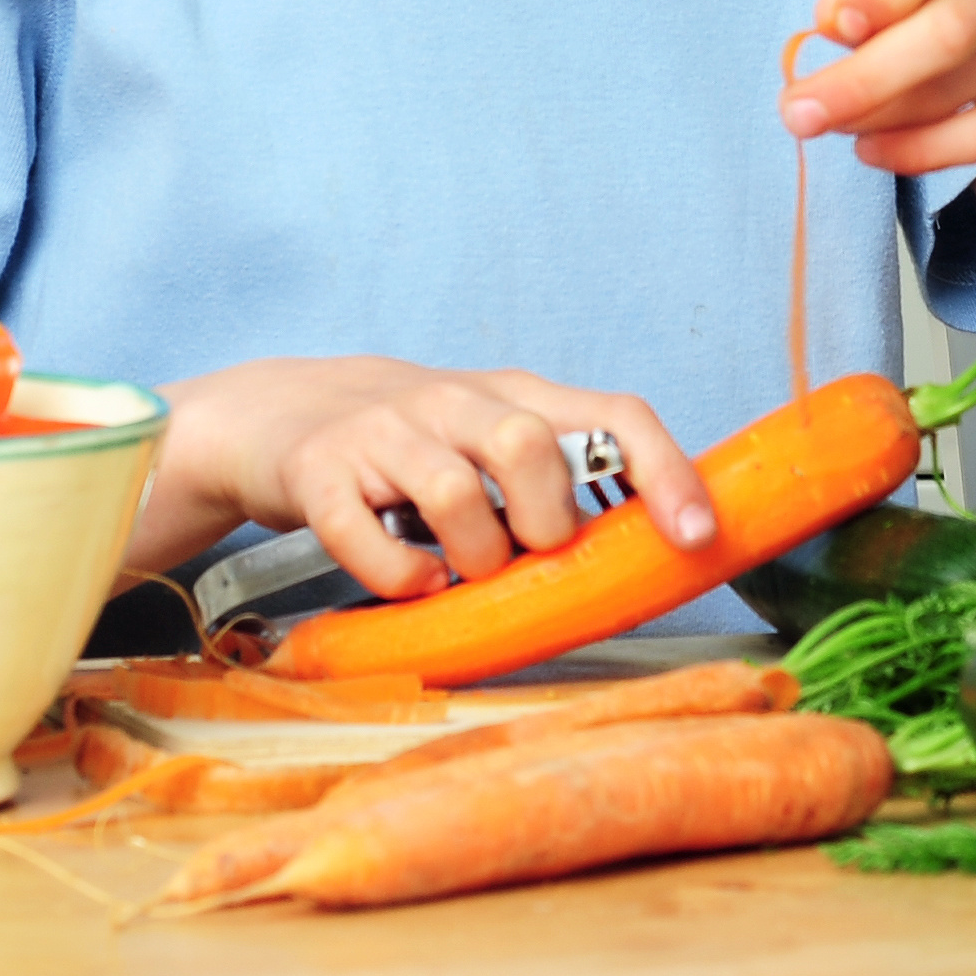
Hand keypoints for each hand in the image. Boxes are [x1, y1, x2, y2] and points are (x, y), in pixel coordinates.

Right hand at [122, 356, 712, 593]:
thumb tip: (645, 549)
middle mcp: (454, 401)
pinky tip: (412, 580)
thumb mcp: (493, 440)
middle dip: (545, 524)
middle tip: (527, 554)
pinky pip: (368, 538)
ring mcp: (384, 433)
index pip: (613, 414)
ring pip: (456, 494)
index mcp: (516, 395)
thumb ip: (561, 479)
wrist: (279, 413)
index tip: (695, 535)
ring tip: (463, 570)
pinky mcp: (321, 474)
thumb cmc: (414, 444)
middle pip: (531, 447)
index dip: (664, 471)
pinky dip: (400, 577)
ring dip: (474, 559)